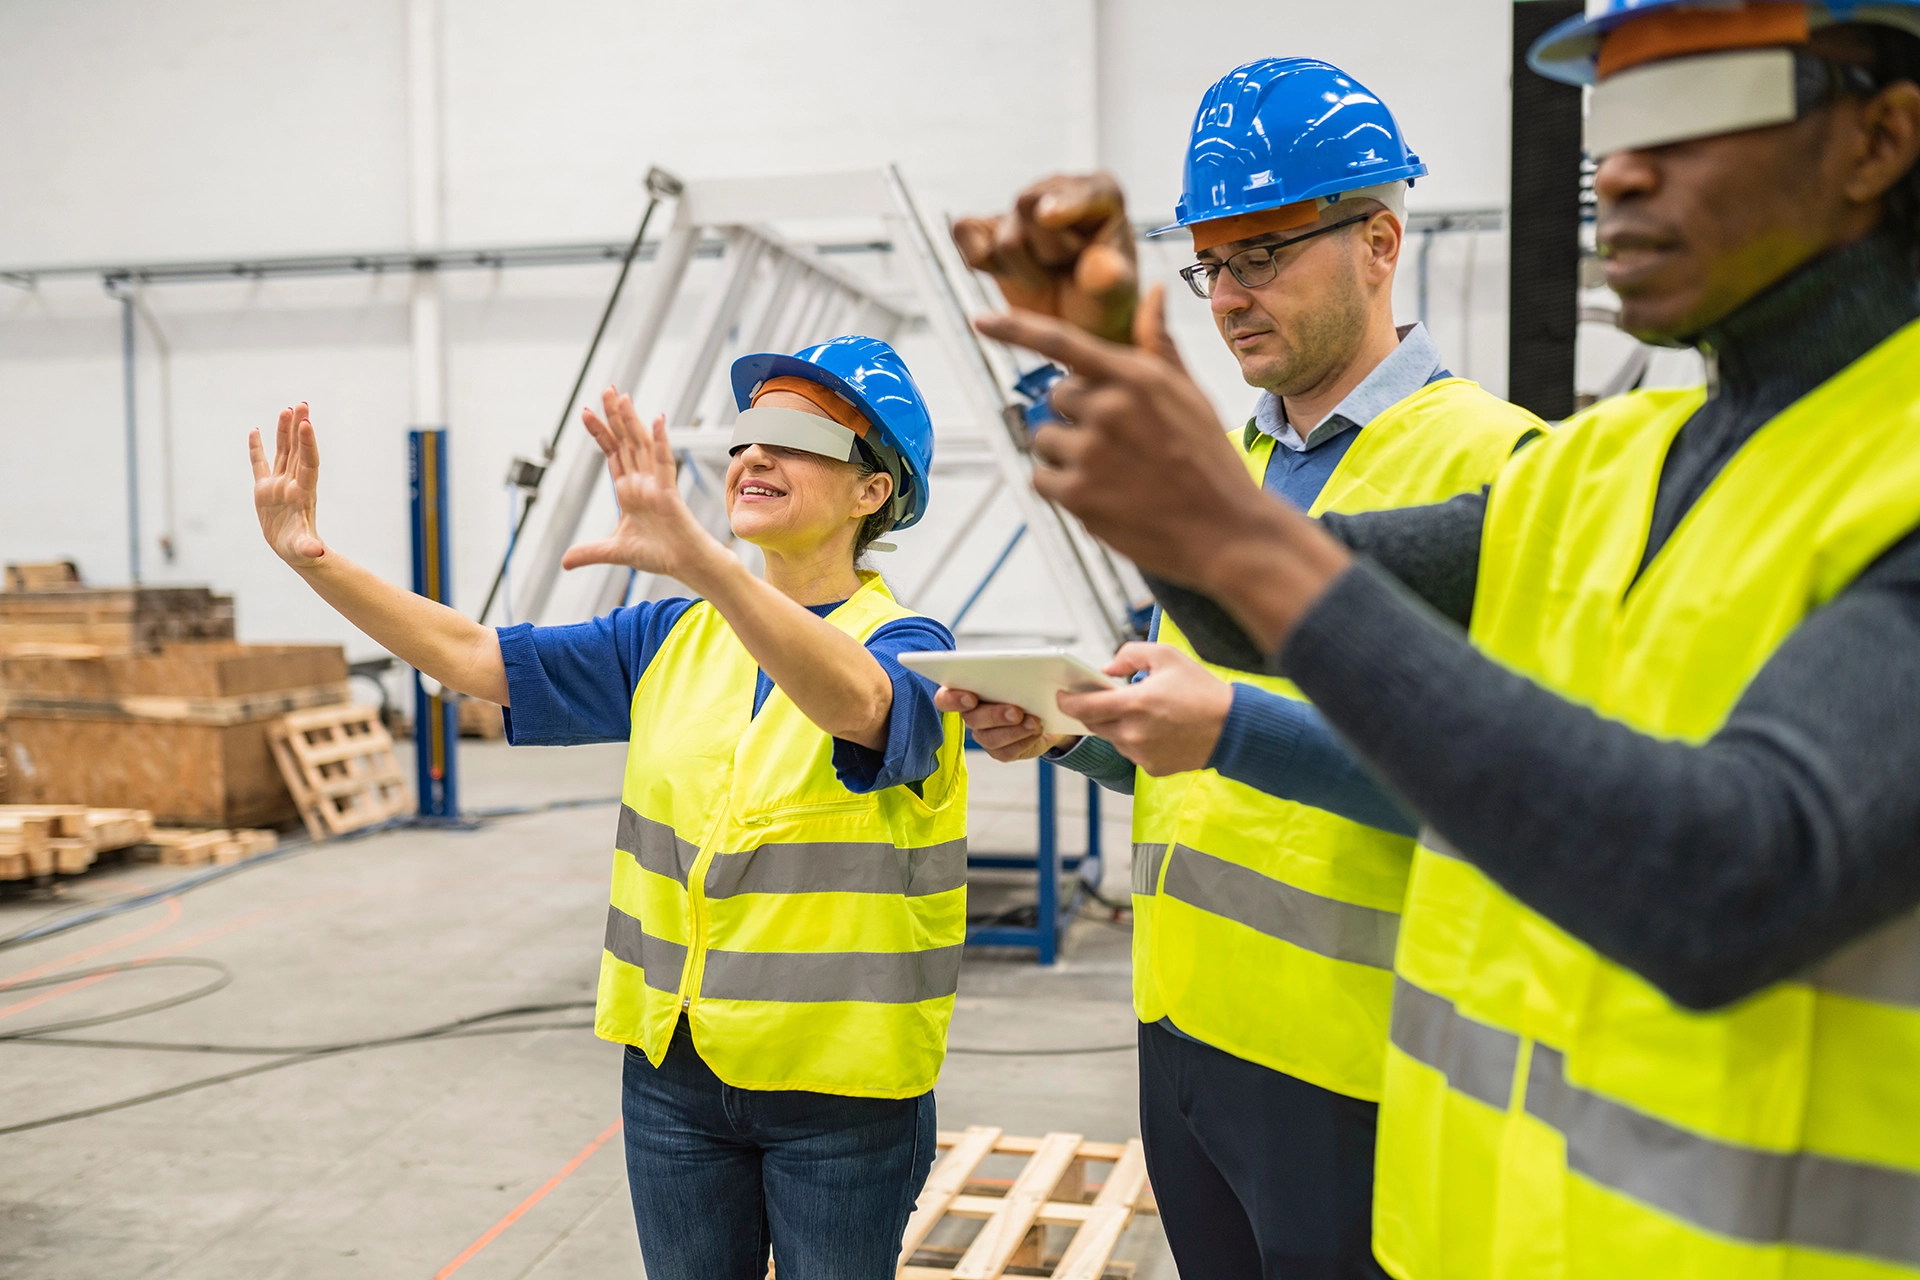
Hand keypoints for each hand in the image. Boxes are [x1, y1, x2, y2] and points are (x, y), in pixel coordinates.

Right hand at [249, 403, 326, 568]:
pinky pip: (259, 464)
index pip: (308, 463)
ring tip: (288, 409)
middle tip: (303, 405)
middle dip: (299, 428)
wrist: (295, 552)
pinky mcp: (265, 489)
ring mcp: (279, 484)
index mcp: (303, 494)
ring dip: (285, 431)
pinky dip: (256, 448)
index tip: (307, 424)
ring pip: (283, 452)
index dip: (307, 444)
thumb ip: (308, 548)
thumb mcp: (304, 550)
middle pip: (297, 451)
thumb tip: (316, 553)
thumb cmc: (301, 551)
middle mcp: (293, 484)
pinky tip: (255, 430)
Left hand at [561, 387, 728, 586]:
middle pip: (626, 442)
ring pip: (641, 446)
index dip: (600, 433)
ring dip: (632, 421)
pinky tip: (657, 421)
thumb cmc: (659, 555)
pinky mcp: (669, 492)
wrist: (685, 565)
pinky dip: (660, 442)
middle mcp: (642, 482)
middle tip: (606, 389)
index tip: (586, 412)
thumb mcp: (614, 552)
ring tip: (623, 397)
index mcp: (629, 491)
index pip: (612, 454)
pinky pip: (664, 462)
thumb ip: (590, 552)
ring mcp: (656, 484)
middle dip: (614, 416)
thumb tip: (564, 561)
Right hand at [933, 687, 1075, 762]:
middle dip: (995, 715)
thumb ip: (1022, 672)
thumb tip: (1029, 675)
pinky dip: (1024, 741)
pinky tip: (1036, 732)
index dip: (952, 699)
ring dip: (1014, 731)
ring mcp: (984, 735)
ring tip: (1034, 723)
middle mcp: (972, 714)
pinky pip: (1006, 751)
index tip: (971, 697)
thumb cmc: (1030, 688)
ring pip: (989, 738)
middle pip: (971, 718)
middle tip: (1016, 711)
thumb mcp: (1028, 675)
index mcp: (968, 690)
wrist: (1047, 713)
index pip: (945, 698)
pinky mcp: (999, 751)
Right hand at [952, 173, 1138, 344]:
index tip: (1048, 217)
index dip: (1063, 203)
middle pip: (1028, 207)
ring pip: (1006, 240)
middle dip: (1048, 253)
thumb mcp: (1119, 298)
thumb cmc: (1104, 302)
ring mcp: (1020, 209)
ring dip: (1026, 272)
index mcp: (1101, 194)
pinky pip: (964, 232)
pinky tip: (1011, 273)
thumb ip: (1112, 282)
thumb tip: (1098, 268)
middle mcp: (1057, 190)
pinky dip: (981, 261)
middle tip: (1068, 268)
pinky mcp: (987, 227)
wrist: (1077, 322)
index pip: (1078, 190)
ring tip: (1049, 276)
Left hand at [972, 290, 1256, 584]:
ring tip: (1114, 474)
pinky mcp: (1078, 494)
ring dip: (1066, 453)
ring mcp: (1092, 452)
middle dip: (1078, 416)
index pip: (1062, 342)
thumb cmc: (1209, 459)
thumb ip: (1159, 346)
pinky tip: (1102, 496)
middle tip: (1120, 444)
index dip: (1015, 329)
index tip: (980, 320)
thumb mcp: (1191, 395)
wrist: (1227, 531)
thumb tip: (1156, 292)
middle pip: (1057, 397)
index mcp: (1137, 376)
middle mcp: (1110, 407)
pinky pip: (1041, 477)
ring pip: (1044, 439)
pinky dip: (1060, 487)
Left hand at [1054, 643, 1232, 776]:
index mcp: (1135, 704)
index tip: (1061, 695)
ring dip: (1117, 725)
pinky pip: (1132, 752)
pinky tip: (1158, 730)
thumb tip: (1107, 670)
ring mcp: (1141, 754)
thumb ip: (1129, 655)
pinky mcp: (1151, 768)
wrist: (1232, 728)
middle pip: (1095, 723)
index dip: (1068, 701)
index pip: (1085, 706)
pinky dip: (1136, 741)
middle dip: (1093, 710)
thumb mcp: (1167, 657)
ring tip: (1143, 712)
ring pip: (1114, 738)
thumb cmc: (1201, 690)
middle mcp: (1134, 733)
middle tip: (1102, 698)